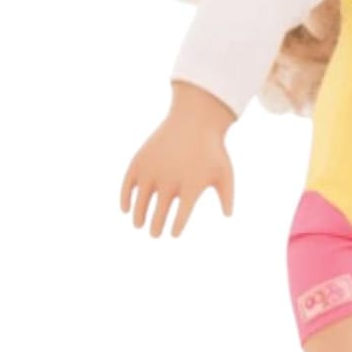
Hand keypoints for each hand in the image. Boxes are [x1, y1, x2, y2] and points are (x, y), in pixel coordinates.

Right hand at [120, 109, 234, 237]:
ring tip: (139, 225)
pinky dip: (124, 199)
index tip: (173, 233)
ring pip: (141, 203)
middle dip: (155, 227)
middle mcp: (170, 180)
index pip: (180, 218)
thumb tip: (227, 216)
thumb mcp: (225, 172)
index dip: (175, 228)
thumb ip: (227, 196)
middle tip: (155, 233)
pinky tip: (125, 209)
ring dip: (138, 217)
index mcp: (191, 186)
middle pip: (158, 214)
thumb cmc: (212, 149)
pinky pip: (128, 185)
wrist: (195, 118)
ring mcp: (153, 170)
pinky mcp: (140, 161)